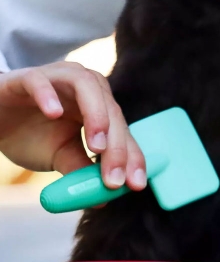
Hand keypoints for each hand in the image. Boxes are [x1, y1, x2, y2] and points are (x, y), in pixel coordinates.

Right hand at [0, 62, 145, 190]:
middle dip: (116, 145)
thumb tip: (102, 197)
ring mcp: (59, 76)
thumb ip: (80, 169)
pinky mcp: (28, 77)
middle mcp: (85, 85)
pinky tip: (54, 113)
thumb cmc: (31, 132)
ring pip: (86, 85)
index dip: (130, 155)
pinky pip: (40, 81)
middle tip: (114, 177)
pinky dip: (48, 95)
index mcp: (98, 103)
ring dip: (96, 115)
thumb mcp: (59, 155)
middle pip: (110, 109)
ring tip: (97, 146)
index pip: (120, 128)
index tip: (136, 184)